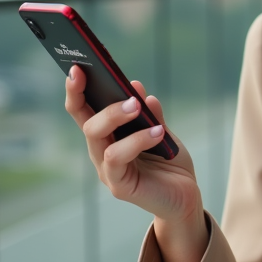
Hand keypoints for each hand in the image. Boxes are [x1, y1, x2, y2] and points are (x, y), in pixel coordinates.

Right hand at [65, 66, 206, 261]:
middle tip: (119, 86)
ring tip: (138, 105)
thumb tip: (136, 86)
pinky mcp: (119, 186)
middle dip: (98, 100)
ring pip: (97, 137)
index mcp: (107, 135)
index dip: (75, 89)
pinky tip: (158, 131)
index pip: (83, 110)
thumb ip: (150, 113)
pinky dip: (137, 140)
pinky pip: (118, 158)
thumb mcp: (162, 130)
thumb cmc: (170, 162)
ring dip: (116, 116)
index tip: (76, 66)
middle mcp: (101, 151)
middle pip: (87, 122)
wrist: (186, 196)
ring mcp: (107, 170)